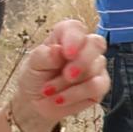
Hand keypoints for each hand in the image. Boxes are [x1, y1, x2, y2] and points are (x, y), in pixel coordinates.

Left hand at [11, 17, 106, 131]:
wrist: (35, 103)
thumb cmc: (35, 78)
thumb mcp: (32, 65)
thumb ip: (44, 56)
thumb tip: (57, 50)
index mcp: (65, 37)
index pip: (76, 29)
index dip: (74, 38)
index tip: (66, 53)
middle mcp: (84, 49)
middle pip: (96, 44)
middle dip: (82, 61)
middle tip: (67, 75)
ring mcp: (94, 67)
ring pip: (96, 68)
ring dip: (70, 84)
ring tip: (49, 91)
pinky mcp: (100, 86)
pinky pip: (97, 87)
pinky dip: (77, 94)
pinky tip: (60, 100)